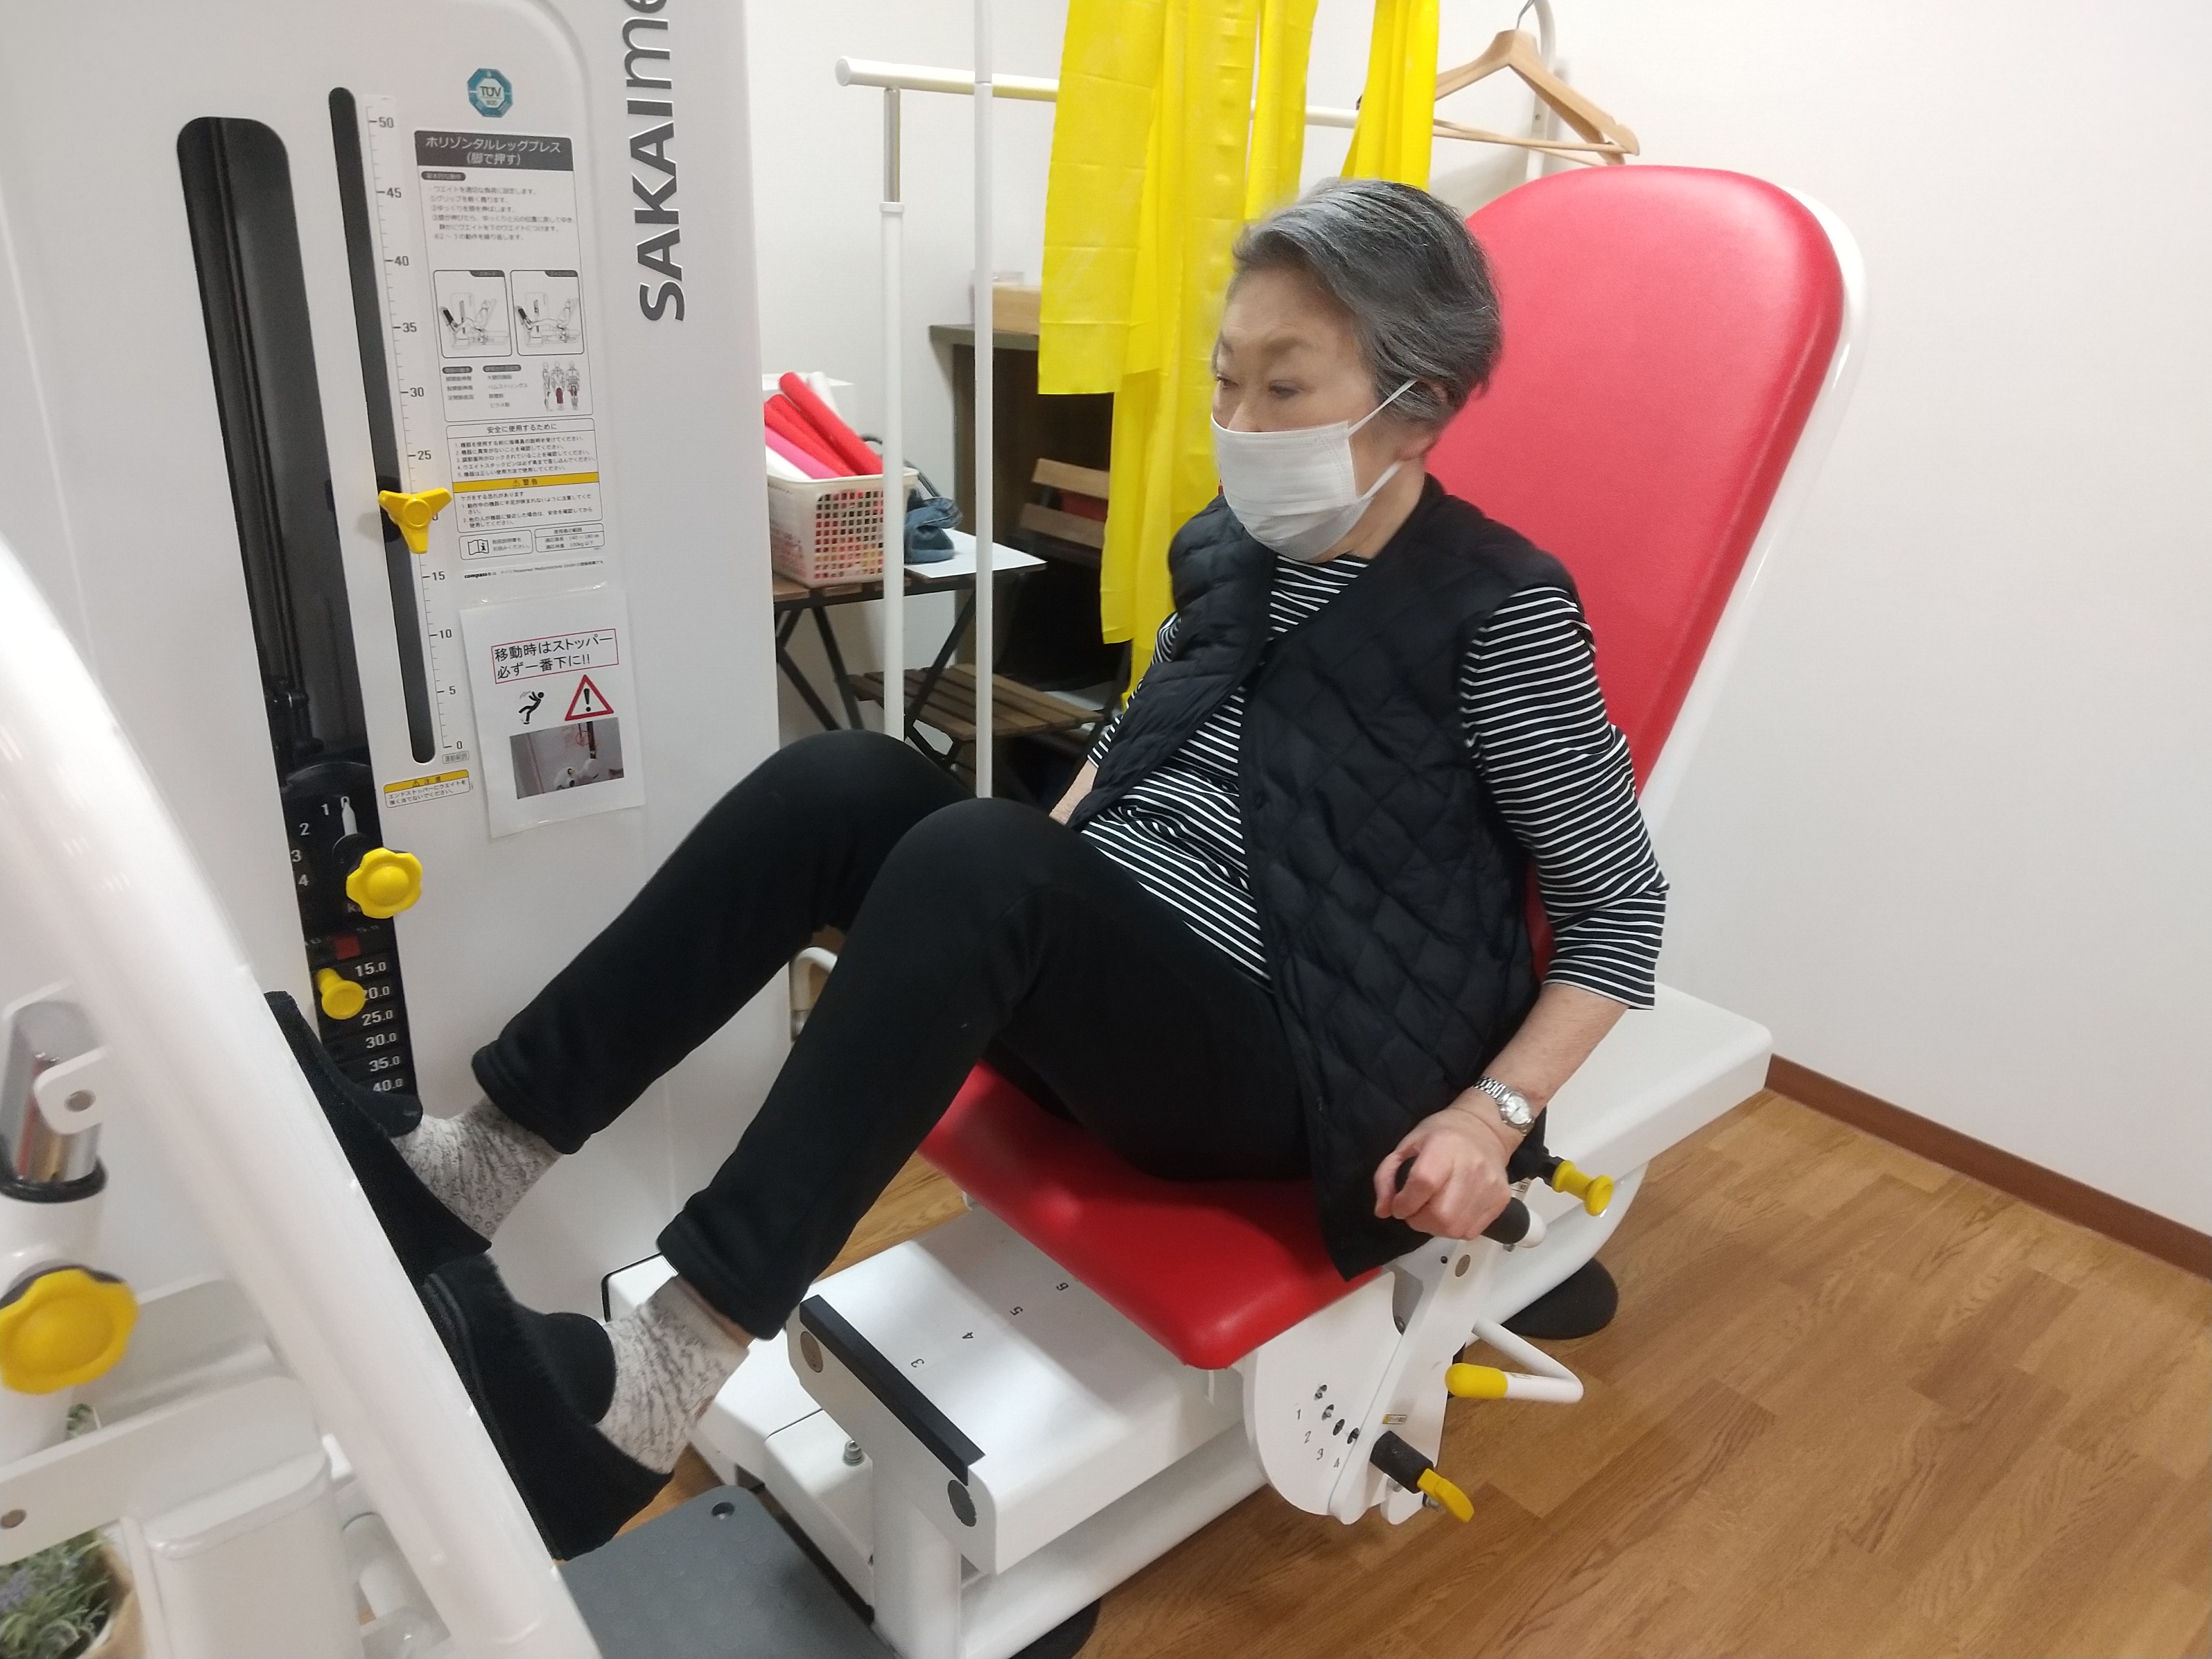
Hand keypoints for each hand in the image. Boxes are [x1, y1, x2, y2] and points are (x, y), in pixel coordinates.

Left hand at [1371, 1100, 1518, 1239]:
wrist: (1485, 1130)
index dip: (1404, 1203)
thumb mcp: (1408, 1144)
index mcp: (1445, 1146)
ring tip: (1432, 1213)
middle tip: (1415, 1212)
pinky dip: (1454, 1229)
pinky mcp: (1501, 1200)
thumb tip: (1383, 1211)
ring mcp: (1490, 1185)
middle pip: (1441, 1215)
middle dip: (1419, 1221)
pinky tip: (1451, 1213)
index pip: (1423, 1183)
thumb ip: (1387, 1176)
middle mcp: (1472, 1166)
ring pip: (1455, 1229)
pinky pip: (1471, 1231)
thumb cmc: (1442, 1135)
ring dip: (1435, 1228)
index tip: (1399, 1205)